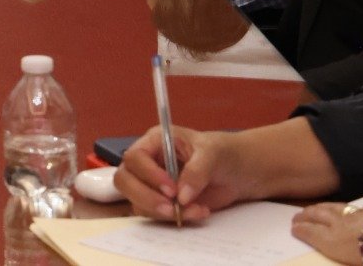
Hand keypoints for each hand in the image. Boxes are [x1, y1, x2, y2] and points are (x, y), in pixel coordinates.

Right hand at [115, 126, 249, 224]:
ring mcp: (152, 185)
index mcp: (155, 142)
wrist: (238, 173)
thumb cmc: (223, 153)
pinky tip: (198, 212)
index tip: (171, 189)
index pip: (135, 157)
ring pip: (136, 202)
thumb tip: (182, 196)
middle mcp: (147, 163)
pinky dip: (175, 219)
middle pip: (124, 181)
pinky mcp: (161, 203)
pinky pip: (154, 215)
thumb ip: (197, 171)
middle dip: (145, 197)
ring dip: (163, 212)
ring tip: (196, 210)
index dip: (148, 174)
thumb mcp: (213, 154)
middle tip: (171, 208)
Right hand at [291, 202, 362, 264]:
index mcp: (330, 239)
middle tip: (298, 216)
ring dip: (319, 207)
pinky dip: (338, 206)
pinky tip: (339, 207)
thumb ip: (321, 240)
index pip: (311, 231)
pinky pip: (347, 206)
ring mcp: (353, 215)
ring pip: (331, 208)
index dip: (301, 229)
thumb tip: (300, 231)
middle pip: (318, 216)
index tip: (293, 227)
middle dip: (306, 215)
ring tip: (314, 208)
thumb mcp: (338, 251)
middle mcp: (338, 224)